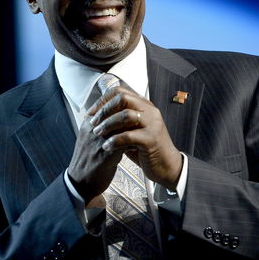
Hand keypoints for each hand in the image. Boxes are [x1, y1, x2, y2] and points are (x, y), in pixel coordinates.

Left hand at [67, 84, 182, 202]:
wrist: (167, 166)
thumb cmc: (147, 149)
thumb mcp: (133, 130)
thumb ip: (120, 121)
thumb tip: (97, 116)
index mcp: (144, 106)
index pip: (120, 92)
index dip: (103, 100)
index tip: (91, 113)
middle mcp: (150, 111)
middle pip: (123, 98)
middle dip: (104, 110)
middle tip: (93, 123)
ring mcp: (153, 124)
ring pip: (126, 115)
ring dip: (108, 124)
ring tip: (98, 134)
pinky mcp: (152, 139)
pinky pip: (129, 136)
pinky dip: (115, 140)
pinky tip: (107, 147)